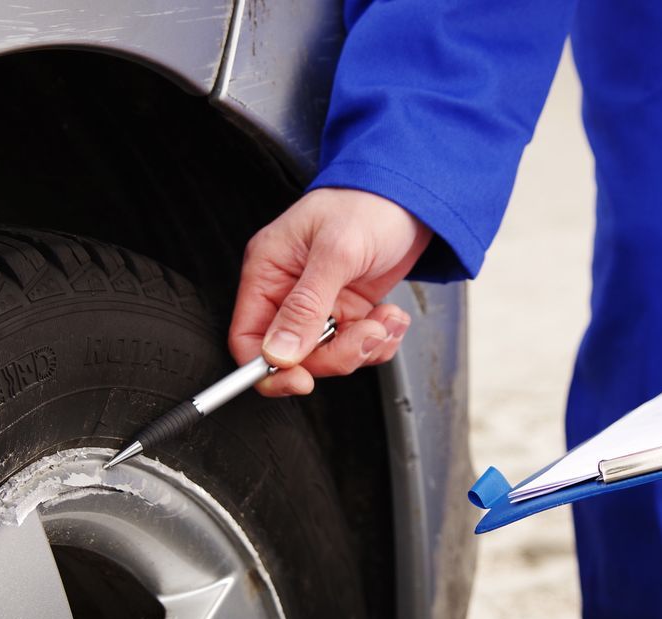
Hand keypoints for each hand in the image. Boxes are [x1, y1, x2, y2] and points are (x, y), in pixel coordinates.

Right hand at [231, 187, 431, 395]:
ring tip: (384, 319)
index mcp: (268, 271)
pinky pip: (356, 347)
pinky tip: (390, 316)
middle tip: (364, 333)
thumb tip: (279, 353)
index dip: (269, 369)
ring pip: (329, 357)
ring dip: (364, 347)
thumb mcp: (337, 252)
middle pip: (293, 357)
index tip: (301, 380)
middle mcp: (288, 291)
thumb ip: (306, 305)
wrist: (413, 195)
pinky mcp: (348, 310)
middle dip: (336, 355)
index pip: (248, 338)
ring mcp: (320, 304)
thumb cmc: (369, 204)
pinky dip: (379, 341)